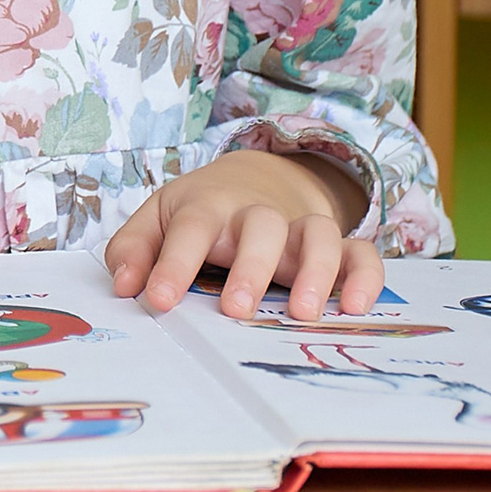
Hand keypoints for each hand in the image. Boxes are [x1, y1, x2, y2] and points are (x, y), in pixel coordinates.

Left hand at [105, 149, 380, 320]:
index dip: (172, 264)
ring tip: (303, 313)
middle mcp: (258, 215)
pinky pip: (362, 253)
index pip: (191, 228)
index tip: (158, 301)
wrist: (256, 178)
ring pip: (319, 234)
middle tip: (235, 310)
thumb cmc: (201, 211)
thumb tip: (125, 285)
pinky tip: (356, 308)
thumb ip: (135, 250)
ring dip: (316, 272)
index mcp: (208, 206)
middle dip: (250, 268)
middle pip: (261, 227)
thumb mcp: (158, 219)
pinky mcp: (337, 247)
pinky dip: (366, 276)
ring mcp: (301, 229)